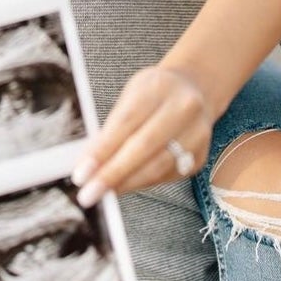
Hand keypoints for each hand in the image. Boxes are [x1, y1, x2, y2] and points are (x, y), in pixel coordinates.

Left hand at [71, 65, 212, 206]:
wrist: (194, 90)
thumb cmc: (153, 93)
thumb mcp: (130, 97)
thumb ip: (111, 128)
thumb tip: (87, 163)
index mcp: (158, 87)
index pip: (125, 123)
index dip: (102, 151)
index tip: (81, 173)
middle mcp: (183, 109)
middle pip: (143, 147)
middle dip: (112, 174)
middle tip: (88, 193)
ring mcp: (196, 133)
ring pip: (157, 167)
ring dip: (126, 183)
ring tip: (103, 193)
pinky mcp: (199, 156)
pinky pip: (166, 176)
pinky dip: (142, 183)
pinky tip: (125, 186)